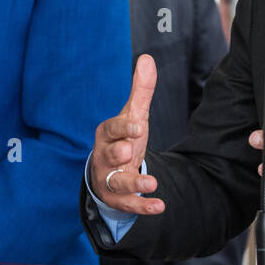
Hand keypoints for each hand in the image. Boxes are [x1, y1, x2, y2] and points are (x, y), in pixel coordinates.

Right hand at [89, 54, 163, 215]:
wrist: (110, 169)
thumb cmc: (123, 137)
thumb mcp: (133, 115)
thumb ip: (141, 90)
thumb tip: (148, 58)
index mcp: (108, 134)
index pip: (113, 128)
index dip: (124, 127)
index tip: (138, 126)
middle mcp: (105, 156)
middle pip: (109, 155)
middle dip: (118, 153)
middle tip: (129, 152)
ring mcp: (108, 178)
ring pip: (117, 182)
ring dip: (133, 184)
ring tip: (151, 183)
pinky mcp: (116, 198)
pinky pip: (126, 204)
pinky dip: (142, 206)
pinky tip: (159, 206)